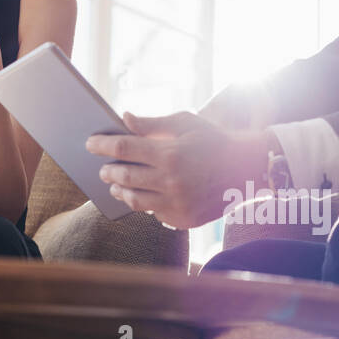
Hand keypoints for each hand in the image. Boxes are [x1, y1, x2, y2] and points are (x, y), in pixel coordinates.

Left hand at [86, 111, 269, 229]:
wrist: (247, 169)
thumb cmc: (214, 141)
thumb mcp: (185, 124)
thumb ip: (152, 123)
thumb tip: (124, 118)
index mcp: (170, 153)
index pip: (124, 148)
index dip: (102, 145)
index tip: (90, 144)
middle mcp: (172, 181)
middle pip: (125, 177)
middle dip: (109, 172)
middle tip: (103, 169)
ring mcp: (178, 204)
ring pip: (135, 201)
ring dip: (121, 192)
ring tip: (116, 186)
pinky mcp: (184, 220)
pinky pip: (155, 214)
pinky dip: (146, 205)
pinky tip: (144, 196)